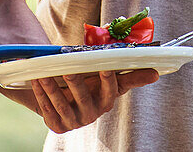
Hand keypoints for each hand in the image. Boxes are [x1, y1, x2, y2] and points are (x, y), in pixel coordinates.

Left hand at [31, 69, 158, 133]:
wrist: (64, 96)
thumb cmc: (89, 82)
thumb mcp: (105, 77)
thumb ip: (128, 74)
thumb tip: (156, 73)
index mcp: (107, 100)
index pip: (111, 91)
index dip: (108, 79)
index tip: (105, 66)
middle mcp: (92, 114)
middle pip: (84, 98)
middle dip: (76, 83)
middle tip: (68, 70)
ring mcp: (74, 121)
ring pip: (62, 104)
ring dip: (52, 89)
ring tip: (44, 74)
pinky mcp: (57, 125)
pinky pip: (48, 109)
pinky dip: (41, 95)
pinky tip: (37, 80)